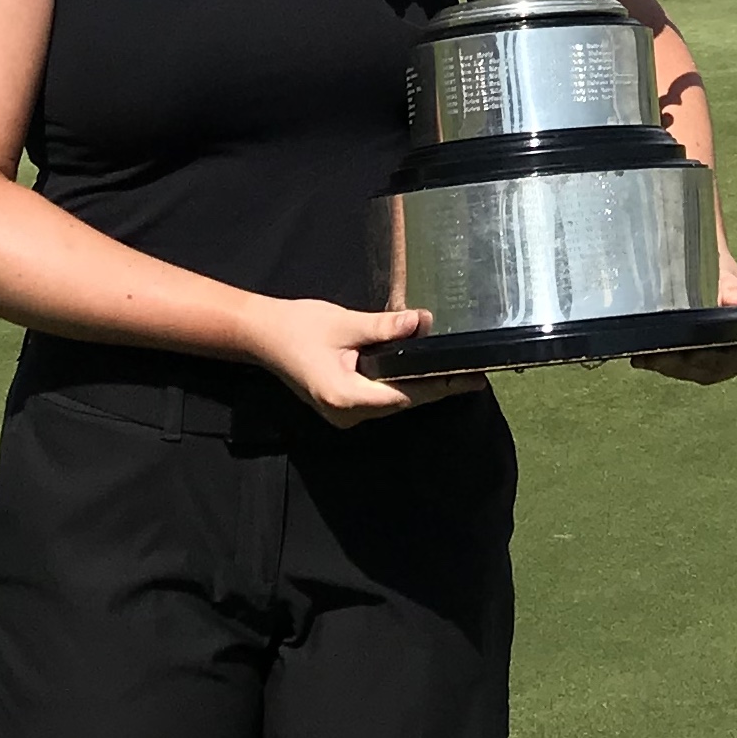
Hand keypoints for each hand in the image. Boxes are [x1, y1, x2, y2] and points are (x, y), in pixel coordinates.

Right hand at [247, 296, 484, 423]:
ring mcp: (343, 415)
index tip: (472, 380)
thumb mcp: (346, 323)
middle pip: (402, 403)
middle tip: (473, 374)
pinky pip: (380, 400)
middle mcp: (347, 415)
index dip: (441, 387)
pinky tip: (422, 373)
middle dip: (437, 388)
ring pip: (393, 403)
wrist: (263, 337)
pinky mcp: (342, 407)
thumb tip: (424, 322)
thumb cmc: (298, 327)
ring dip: (421, 388)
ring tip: (456, 373)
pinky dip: (401, 386)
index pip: (405, 395)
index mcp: (346, 397)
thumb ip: (385, 327)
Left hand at [632, 248, 736, 383]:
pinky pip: (678, 366)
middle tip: (662, 356)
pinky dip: (659, 363)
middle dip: (686, 366)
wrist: (702, 263)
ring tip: (647, 356)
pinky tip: (641, 356)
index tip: (697, 353)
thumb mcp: (725, 273)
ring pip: (693, 371)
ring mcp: (715, 357)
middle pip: (714, 370)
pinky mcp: (693, 356)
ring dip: (669, 367)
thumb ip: (730, 286)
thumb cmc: (719, 269)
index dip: (722, 362)